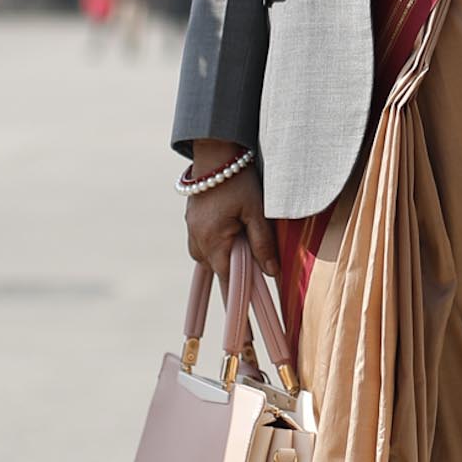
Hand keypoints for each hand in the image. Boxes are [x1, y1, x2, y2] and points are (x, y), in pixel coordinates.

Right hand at [185, 140, 278, 282]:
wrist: (215, 151)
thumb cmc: (238, 180)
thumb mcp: (257, 211)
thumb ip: (263, 243)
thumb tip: (271, 272)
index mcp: (212, 241)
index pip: (227, 279)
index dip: (240, 295)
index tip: (251, 309)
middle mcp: (197, 239)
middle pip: (218, 269)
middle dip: (235, 269)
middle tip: (255, 260)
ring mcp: (191, 229)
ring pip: (209, 257)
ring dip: (225, 255)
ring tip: (242, 237)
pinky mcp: (191, 220)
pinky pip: (204, 243)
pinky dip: (217, 243)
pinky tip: (230, 230)